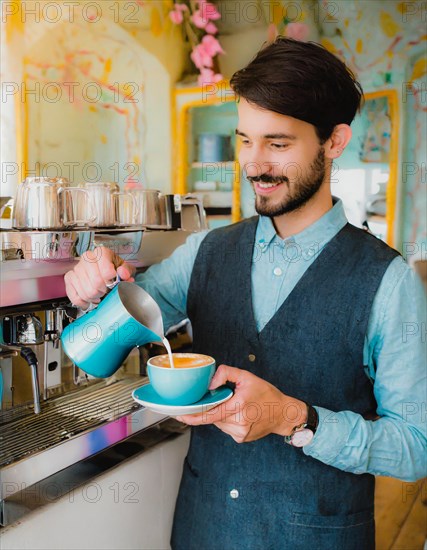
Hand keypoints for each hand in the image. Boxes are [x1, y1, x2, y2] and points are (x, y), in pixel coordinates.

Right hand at [64, 246, 135, 308]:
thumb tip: (122, 273)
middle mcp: (87, 257)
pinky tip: (89, 300)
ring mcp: (76, 268)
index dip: (111, 281)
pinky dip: (83, 302)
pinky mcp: (69, 278)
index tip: (113, 283)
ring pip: (86, 291)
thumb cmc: (114, 269)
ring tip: (99, 295)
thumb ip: (126, 271)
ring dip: (94, 297)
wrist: (104, 271)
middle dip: (103, 291)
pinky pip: (74, 296)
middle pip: (96, 282)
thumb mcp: (124, 268)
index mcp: (102, 253)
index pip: (106, 271)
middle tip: (106, 291)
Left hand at [176, 365, 307, 442]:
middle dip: (211, 408)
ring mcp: (240, 433)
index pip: (209, 414)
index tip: (179, 415)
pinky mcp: (241, 438)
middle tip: (223, 399)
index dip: (192, 416)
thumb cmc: (267, 394)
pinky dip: (227, 420)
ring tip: (236, 406)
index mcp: (239, 406)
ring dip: (220, 414)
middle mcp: (238, 422)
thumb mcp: (247, 377)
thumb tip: (210, 382)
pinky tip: (240, 414)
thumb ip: (226, 374)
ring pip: (218, 423)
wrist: (283, 414)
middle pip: (213, 417)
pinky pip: (226, 428)